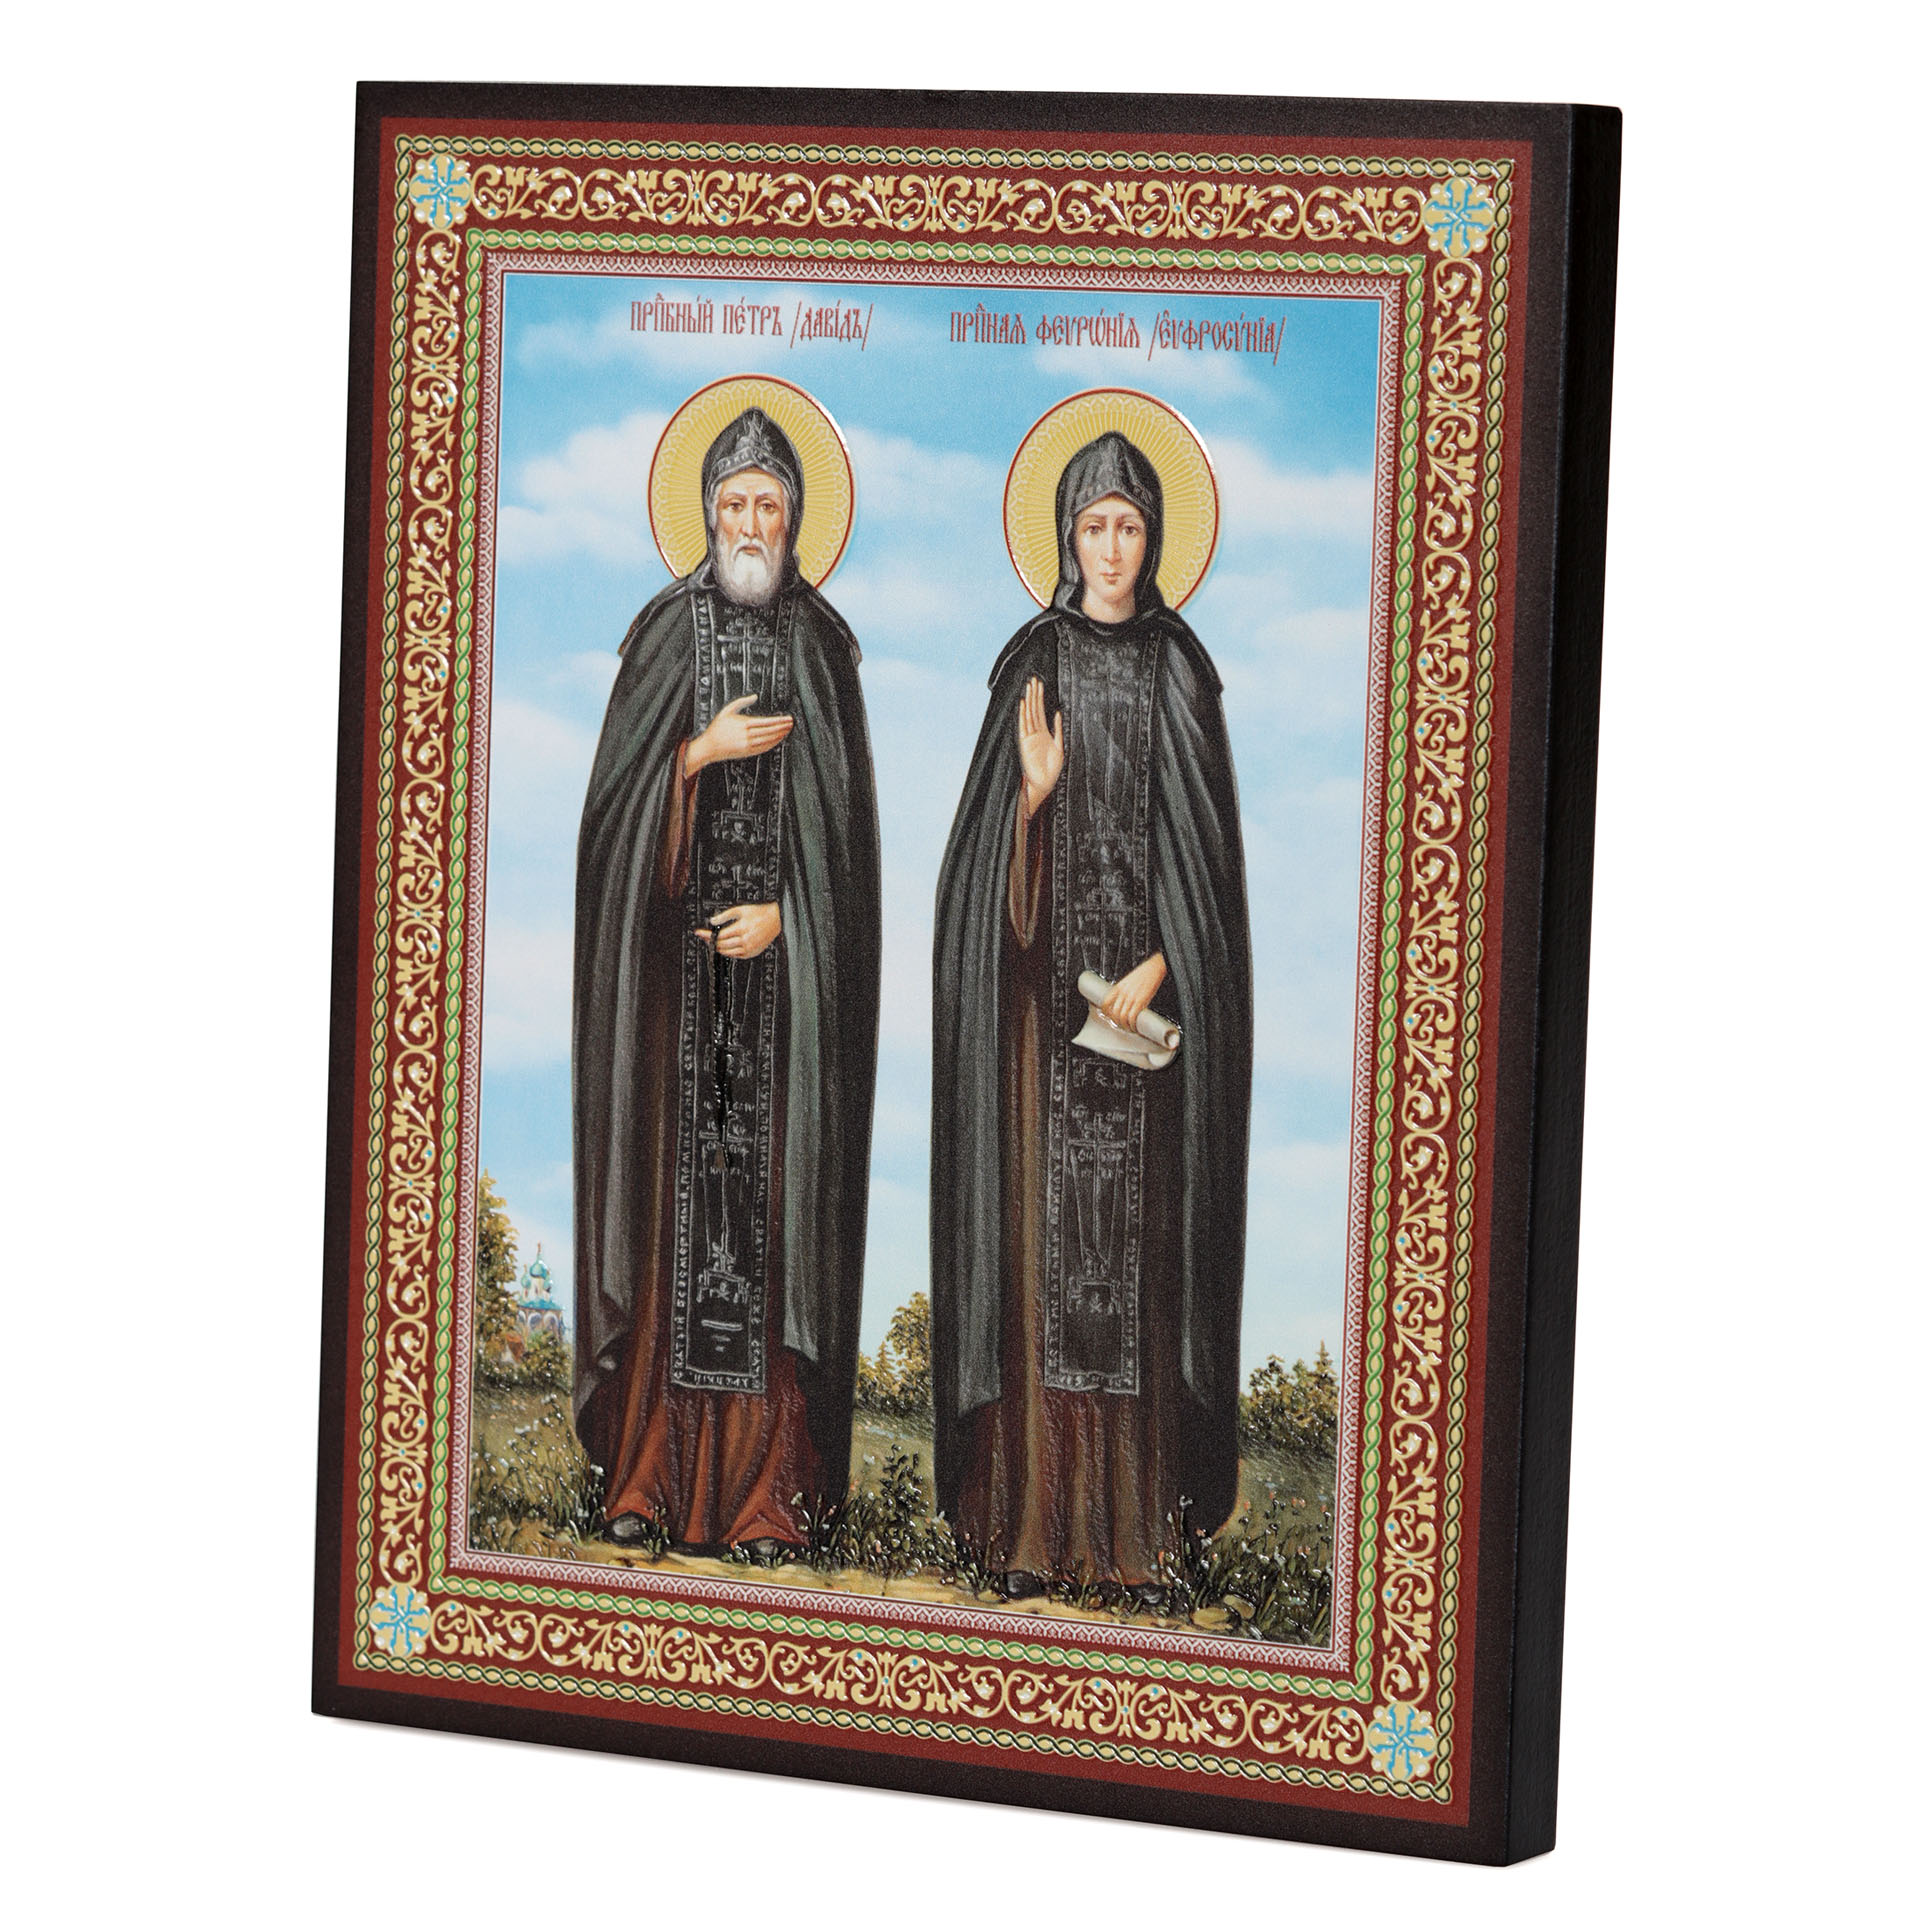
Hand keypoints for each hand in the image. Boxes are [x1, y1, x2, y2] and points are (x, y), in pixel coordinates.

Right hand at [687, 694, 793, 774]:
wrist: (709, 746)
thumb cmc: (717, 728)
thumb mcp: (727, 710)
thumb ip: (741, 702)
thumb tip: (755, 696)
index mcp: (743, 723)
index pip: (767, 722)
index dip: (779, 720)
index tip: (788, 718)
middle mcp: (747, 735)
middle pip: (770, 731)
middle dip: (783, 727)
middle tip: (792, 723)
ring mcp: (747, 745)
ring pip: (769, 740)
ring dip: (780, 735)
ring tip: (787, 730)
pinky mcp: (747, 753)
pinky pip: (764, 748)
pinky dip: (773, 744)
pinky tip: (778, 740)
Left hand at [696, 901, 780, 958]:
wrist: (776, 919)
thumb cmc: (759, 912)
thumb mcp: (740, 910)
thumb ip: (724, 916)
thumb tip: (712, 921)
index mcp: (741, 929)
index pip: (718, 935)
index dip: (707, 934)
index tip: (698, 933)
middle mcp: (745, 940)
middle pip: (721, 945)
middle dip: (710, 941)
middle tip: (704, 937)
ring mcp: (749, 948)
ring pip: (727, 952)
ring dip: (717, 948)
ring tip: (712, 943)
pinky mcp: (752, 952)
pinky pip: (736, 955)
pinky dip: (728, 952)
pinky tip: (724, 947)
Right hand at [1015, 676, 1063, 816]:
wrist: (1045, 783)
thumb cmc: (1052, 769)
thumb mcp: (1059, 746)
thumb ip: (1058, 730)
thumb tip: (1058, 713)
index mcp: (1044, 733)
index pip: (1041, 711)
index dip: (1040, 698)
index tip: (1040, 684)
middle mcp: (1035, 733)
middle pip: (1034, 709)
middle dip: (1034, 694)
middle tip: (1033, 679)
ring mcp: (1029, 737)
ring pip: (1029, 714)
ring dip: (1029, 700)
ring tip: (1029, 686)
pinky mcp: (1025, 743)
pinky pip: (1024, 725)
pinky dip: (1023, 714)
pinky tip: (1024, 704)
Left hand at [1100, 952, 1167, 1032]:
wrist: (1154, 968)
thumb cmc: (1143, 974)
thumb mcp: (1128, 981)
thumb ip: (1124, 991)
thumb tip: (1122, 1003)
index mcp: (1118, 987)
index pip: (1106, 1002)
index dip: (1106, 1013)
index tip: (1109, 1017)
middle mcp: (1123, 993)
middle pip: (1113, 1012)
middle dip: (1116, 1022)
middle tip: (1120, 1025)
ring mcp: (1131, 997)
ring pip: (1122, 1017)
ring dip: (1124, 1026)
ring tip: (1128, 1028)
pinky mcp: (1140, 1001)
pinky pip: (1132, 1017)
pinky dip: (1132, 1025)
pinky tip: (1134, 1027)